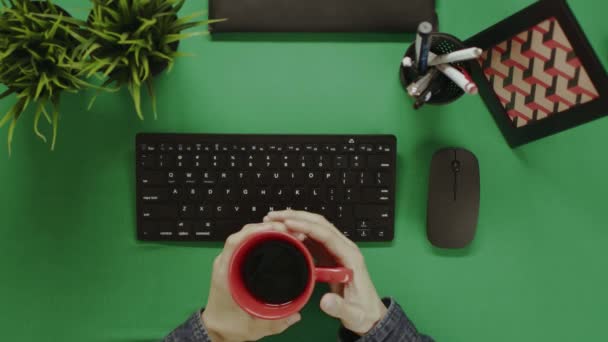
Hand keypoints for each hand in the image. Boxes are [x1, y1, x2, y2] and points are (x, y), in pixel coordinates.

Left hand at [202, 222, 301, 341]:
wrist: (216, 329)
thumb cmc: (228, 325)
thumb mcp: (254, 327)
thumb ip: (276, 323)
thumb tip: (297, 314)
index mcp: (225, 274)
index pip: (235, 242)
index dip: (254, 231)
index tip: (275, 228)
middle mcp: (225, 264)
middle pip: (242, 234)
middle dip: (266, 227)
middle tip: (288, 229)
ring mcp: (228, 261)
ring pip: (245, 236)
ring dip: (264, 230)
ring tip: (285, 231)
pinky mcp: (233, 263)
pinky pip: (246, 242)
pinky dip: (260, 237)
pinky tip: (275, 238)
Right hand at [264, 210, 387, 334]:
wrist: (370, 315)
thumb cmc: (363, 312)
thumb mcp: (353, 315)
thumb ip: (340, 308)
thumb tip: (325, 301)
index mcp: (350, 257)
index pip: (327, 235)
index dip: (306, 227)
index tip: (287, 223)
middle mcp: (344, 249)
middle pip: (319, 224)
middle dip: (297, 217)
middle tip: (275, 216)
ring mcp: (336, 251)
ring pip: (315, 228)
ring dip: (295, 221)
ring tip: (275, 221)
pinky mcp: (329, 256)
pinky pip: (312, 239)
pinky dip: (298, 233)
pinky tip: (284, 234)